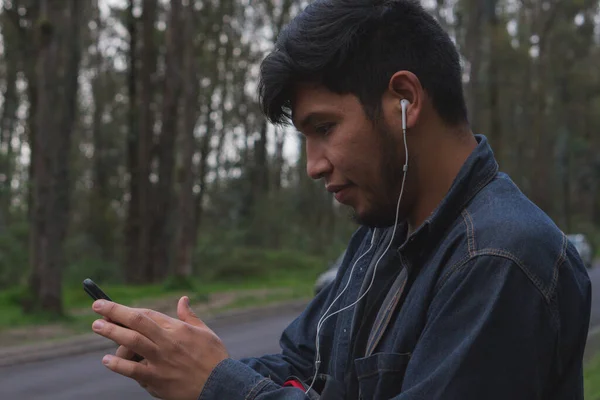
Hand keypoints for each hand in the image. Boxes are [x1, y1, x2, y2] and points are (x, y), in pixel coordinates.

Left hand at [91, 296, 228, 399]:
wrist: (220, 386)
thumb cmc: (214, 358)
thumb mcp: (206, 332)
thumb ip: (189, 316)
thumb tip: (182, 299)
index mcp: (178, 329)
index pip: (148, 314)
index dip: (128, 309)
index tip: (113, 306)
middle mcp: (167, 342)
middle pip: (137, 322)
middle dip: (115, 312)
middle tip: (97, 308)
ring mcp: (160, 361)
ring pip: (132, 342)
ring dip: (112, 332)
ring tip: (98, 326)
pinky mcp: (157, 379)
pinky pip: (132, 370)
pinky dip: (118, 364)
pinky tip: (107, 360)